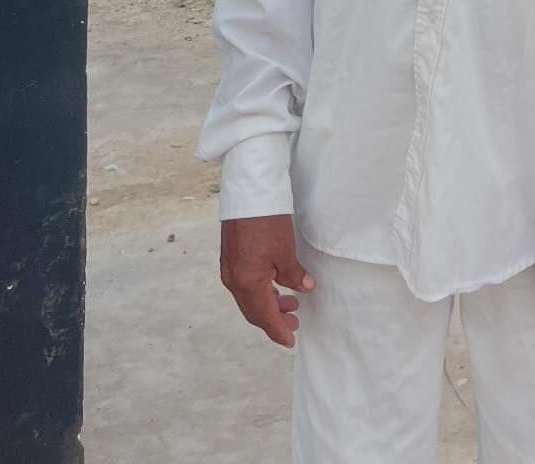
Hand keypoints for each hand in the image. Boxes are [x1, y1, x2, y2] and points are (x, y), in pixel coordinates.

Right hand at [220, 215, 314, 347]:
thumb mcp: (285, 250)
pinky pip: (244, 285)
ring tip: (291, 302)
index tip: (290, 341)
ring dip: (268, 304)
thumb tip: (305, 289)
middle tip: (295, 322)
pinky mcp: (230, 258)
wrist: (247, 192)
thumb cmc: (267, 221)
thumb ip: (294, 275)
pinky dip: (260, 291)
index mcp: (247, 283)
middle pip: (254, 311)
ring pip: (249, 298)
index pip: (264, 316)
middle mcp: (234, 281)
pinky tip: (275, 285)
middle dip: (274, 319)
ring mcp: (229, 270)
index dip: (278, 331)